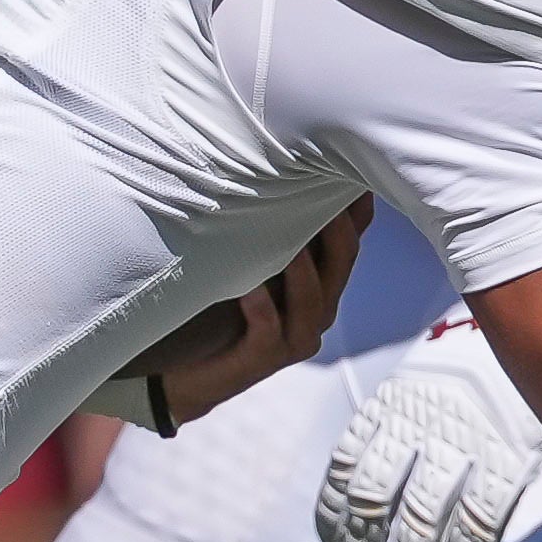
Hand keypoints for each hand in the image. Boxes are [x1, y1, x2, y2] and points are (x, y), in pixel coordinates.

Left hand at [121, 199, 370, 428]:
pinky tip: (249, 288)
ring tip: (293, 236)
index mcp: (320, 282)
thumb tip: (268, 175)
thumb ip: (265, 233)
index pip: (348, 239)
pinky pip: (270, 329)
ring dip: (304, 266)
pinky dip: (262, 307)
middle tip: (325, 189)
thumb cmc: (219, 311)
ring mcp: (297, 336)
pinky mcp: (267, 358)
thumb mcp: (247, 264)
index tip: (348, 166)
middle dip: (337, 227)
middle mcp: (318, 308)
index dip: (354, 207)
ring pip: (313, 296)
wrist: (187, 375)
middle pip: (343, 262)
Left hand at [316, 359, 541, 541]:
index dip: (335, 511)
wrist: (533, 324)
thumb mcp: (416, 384)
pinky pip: (482, 517)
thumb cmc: (467, 369)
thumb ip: (390, 431)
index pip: (347, 467)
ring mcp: (463, 442)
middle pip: (378, 499)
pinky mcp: (508, 455)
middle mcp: (418, 426)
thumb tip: (357, 495)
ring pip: (425, 516)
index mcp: (389, 407)